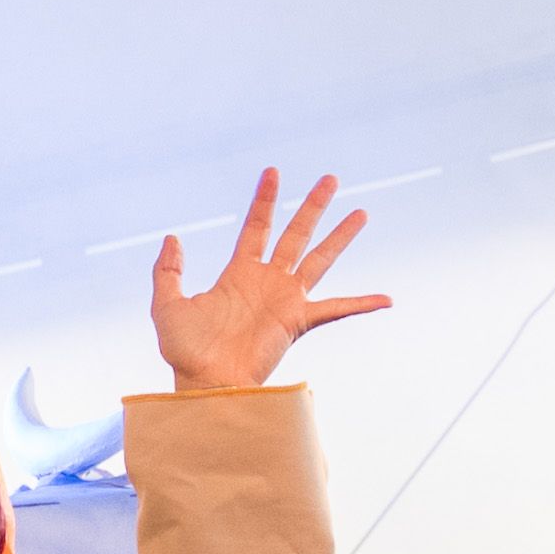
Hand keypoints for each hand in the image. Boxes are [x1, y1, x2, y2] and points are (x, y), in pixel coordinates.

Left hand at [151, 168, 387, 390]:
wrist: (205, 382)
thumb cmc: (185, 351)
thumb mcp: (167, 304)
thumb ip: (168, 270)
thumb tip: (172, 237)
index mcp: (239, 273)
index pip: (256, 227)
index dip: (265, 200)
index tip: (273, 171)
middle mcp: (267, 281)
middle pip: (295, 234)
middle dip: (313, 206)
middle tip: (331, 178)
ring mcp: (285, 299)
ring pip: (319, 258)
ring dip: (341, 236)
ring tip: (361, 212)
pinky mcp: (298, 321)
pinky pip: (336, 309)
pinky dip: (362, 305)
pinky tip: (387, 299)